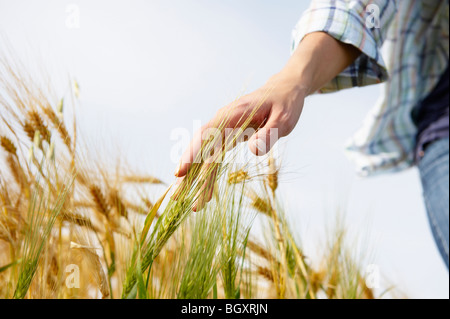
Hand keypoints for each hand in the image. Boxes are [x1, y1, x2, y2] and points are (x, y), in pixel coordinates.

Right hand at [172, 32, 360, 210]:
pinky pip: (215, 158)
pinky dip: (210, 176)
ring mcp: (224, 130)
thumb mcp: (284, 119)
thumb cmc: (285, 103)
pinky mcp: (228, 138)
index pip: (207, 134)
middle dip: (187, 172)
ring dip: (197, 179)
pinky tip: (206, 195)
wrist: (285, 90)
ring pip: (204, 156)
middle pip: (199, 148)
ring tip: (192, 204)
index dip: (192, 153)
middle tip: (176, 195)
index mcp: (234, 114)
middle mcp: (223, 122)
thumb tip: (253, 150)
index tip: (181, 171)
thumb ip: (269, 134)